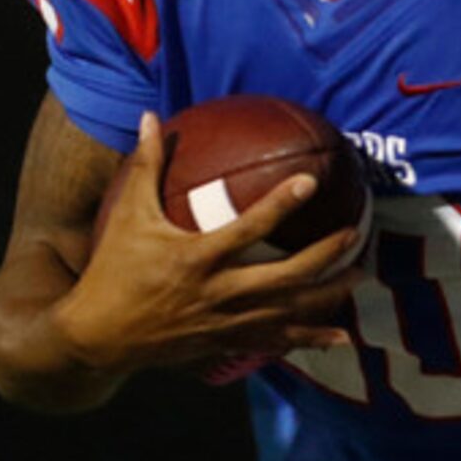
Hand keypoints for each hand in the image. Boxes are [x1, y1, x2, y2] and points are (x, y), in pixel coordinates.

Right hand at [50, 111, 360, 379]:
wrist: (100, 335)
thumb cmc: (113, 269)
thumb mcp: (127, 215)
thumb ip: (145, 166)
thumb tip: (150, 117)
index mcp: (196, 258)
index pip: (248, 228)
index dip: (281, 204)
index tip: (310, 182)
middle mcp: (218, 293)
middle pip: (286, 277)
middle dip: (325, 257)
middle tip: (355, 235)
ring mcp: (225, 322)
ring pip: (289, 313)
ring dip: (328, 296)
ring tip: (360, 276)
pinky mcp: (226, 343)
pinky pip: (276, 342)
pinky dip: (310, 339)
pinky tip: (341, 337)